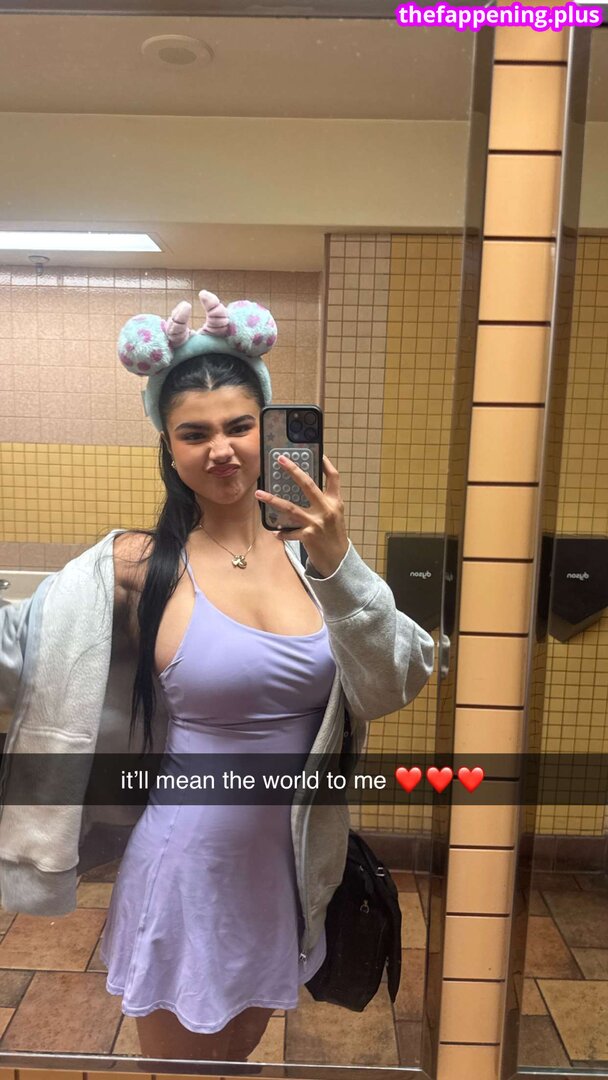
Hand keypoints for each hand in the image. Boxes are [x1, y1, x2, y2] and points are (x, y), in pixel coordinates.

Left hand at [255, 454, 348, 577]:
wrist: (338, 560)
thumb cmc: (333, 535)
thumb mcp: (334, 514)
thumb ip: (322, 501)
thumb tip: (302, 486)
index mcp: (335, 502)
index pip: (333, 477)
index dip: (325, 463)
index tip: (316, 451)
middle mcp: (327, 510)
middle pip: (308, 485)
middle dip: (293, 470)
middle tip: (280, 460)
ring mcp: (317, 523)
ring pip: (291, 508)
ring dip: (273, 500)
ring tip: (259, 493)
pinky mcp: (308, 537)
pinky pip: (289, 532)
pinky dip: (280, 532)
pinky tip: (273, 531)